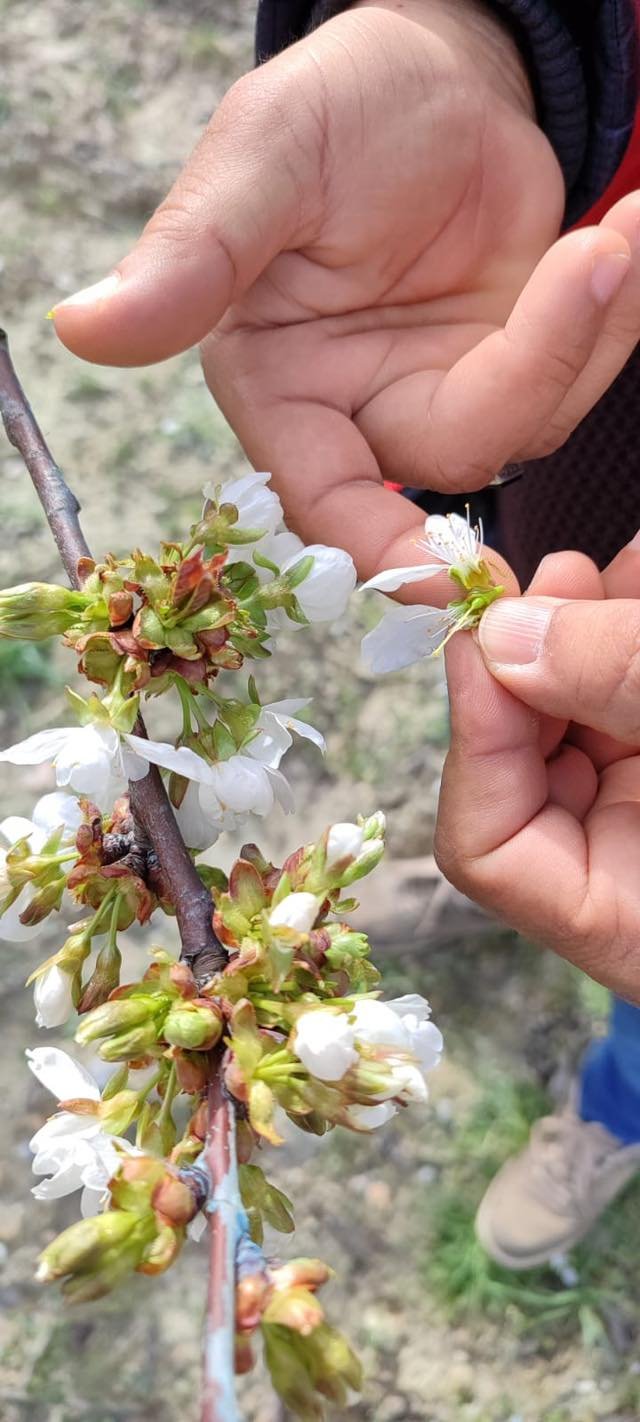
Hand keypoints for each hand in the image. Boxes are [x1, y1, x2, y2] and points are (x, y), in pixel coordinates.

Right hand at [50, 0, 639, 582]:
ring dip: (587, 328)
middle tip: (598, 259)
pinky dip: (612, 312)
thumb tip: (81, 329)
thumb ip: (194, 257)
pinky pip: (578, 375)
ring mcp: (446, 393)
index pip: (323, 497)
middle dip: (534, 374)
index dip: (376, 547)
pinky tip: (624, 234)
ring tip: (613, 225)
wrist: (441, 73)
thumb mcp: (264, 162)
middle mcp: (361, 411)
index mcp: (282, 387)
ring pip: (529, 422)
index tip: (444, 575)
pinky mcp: (518, 364)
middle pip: (451, 463)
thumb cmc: (338, 108)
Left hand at [436, 535, 639, 1001]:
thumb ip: (619, 682)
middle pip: (526, 769)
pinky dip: (621, 640)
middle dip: (533, 661)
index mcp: (625, 924)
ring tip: (616, 568)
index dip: (478, 733)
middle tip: (562, 574)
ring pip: (575, 725)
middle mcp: (623, 877)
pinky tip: (633, 581)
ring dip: (582, 634)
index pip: (487, 850)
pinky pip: (620, 709)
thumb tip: (504, 633)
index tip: (495, 633)